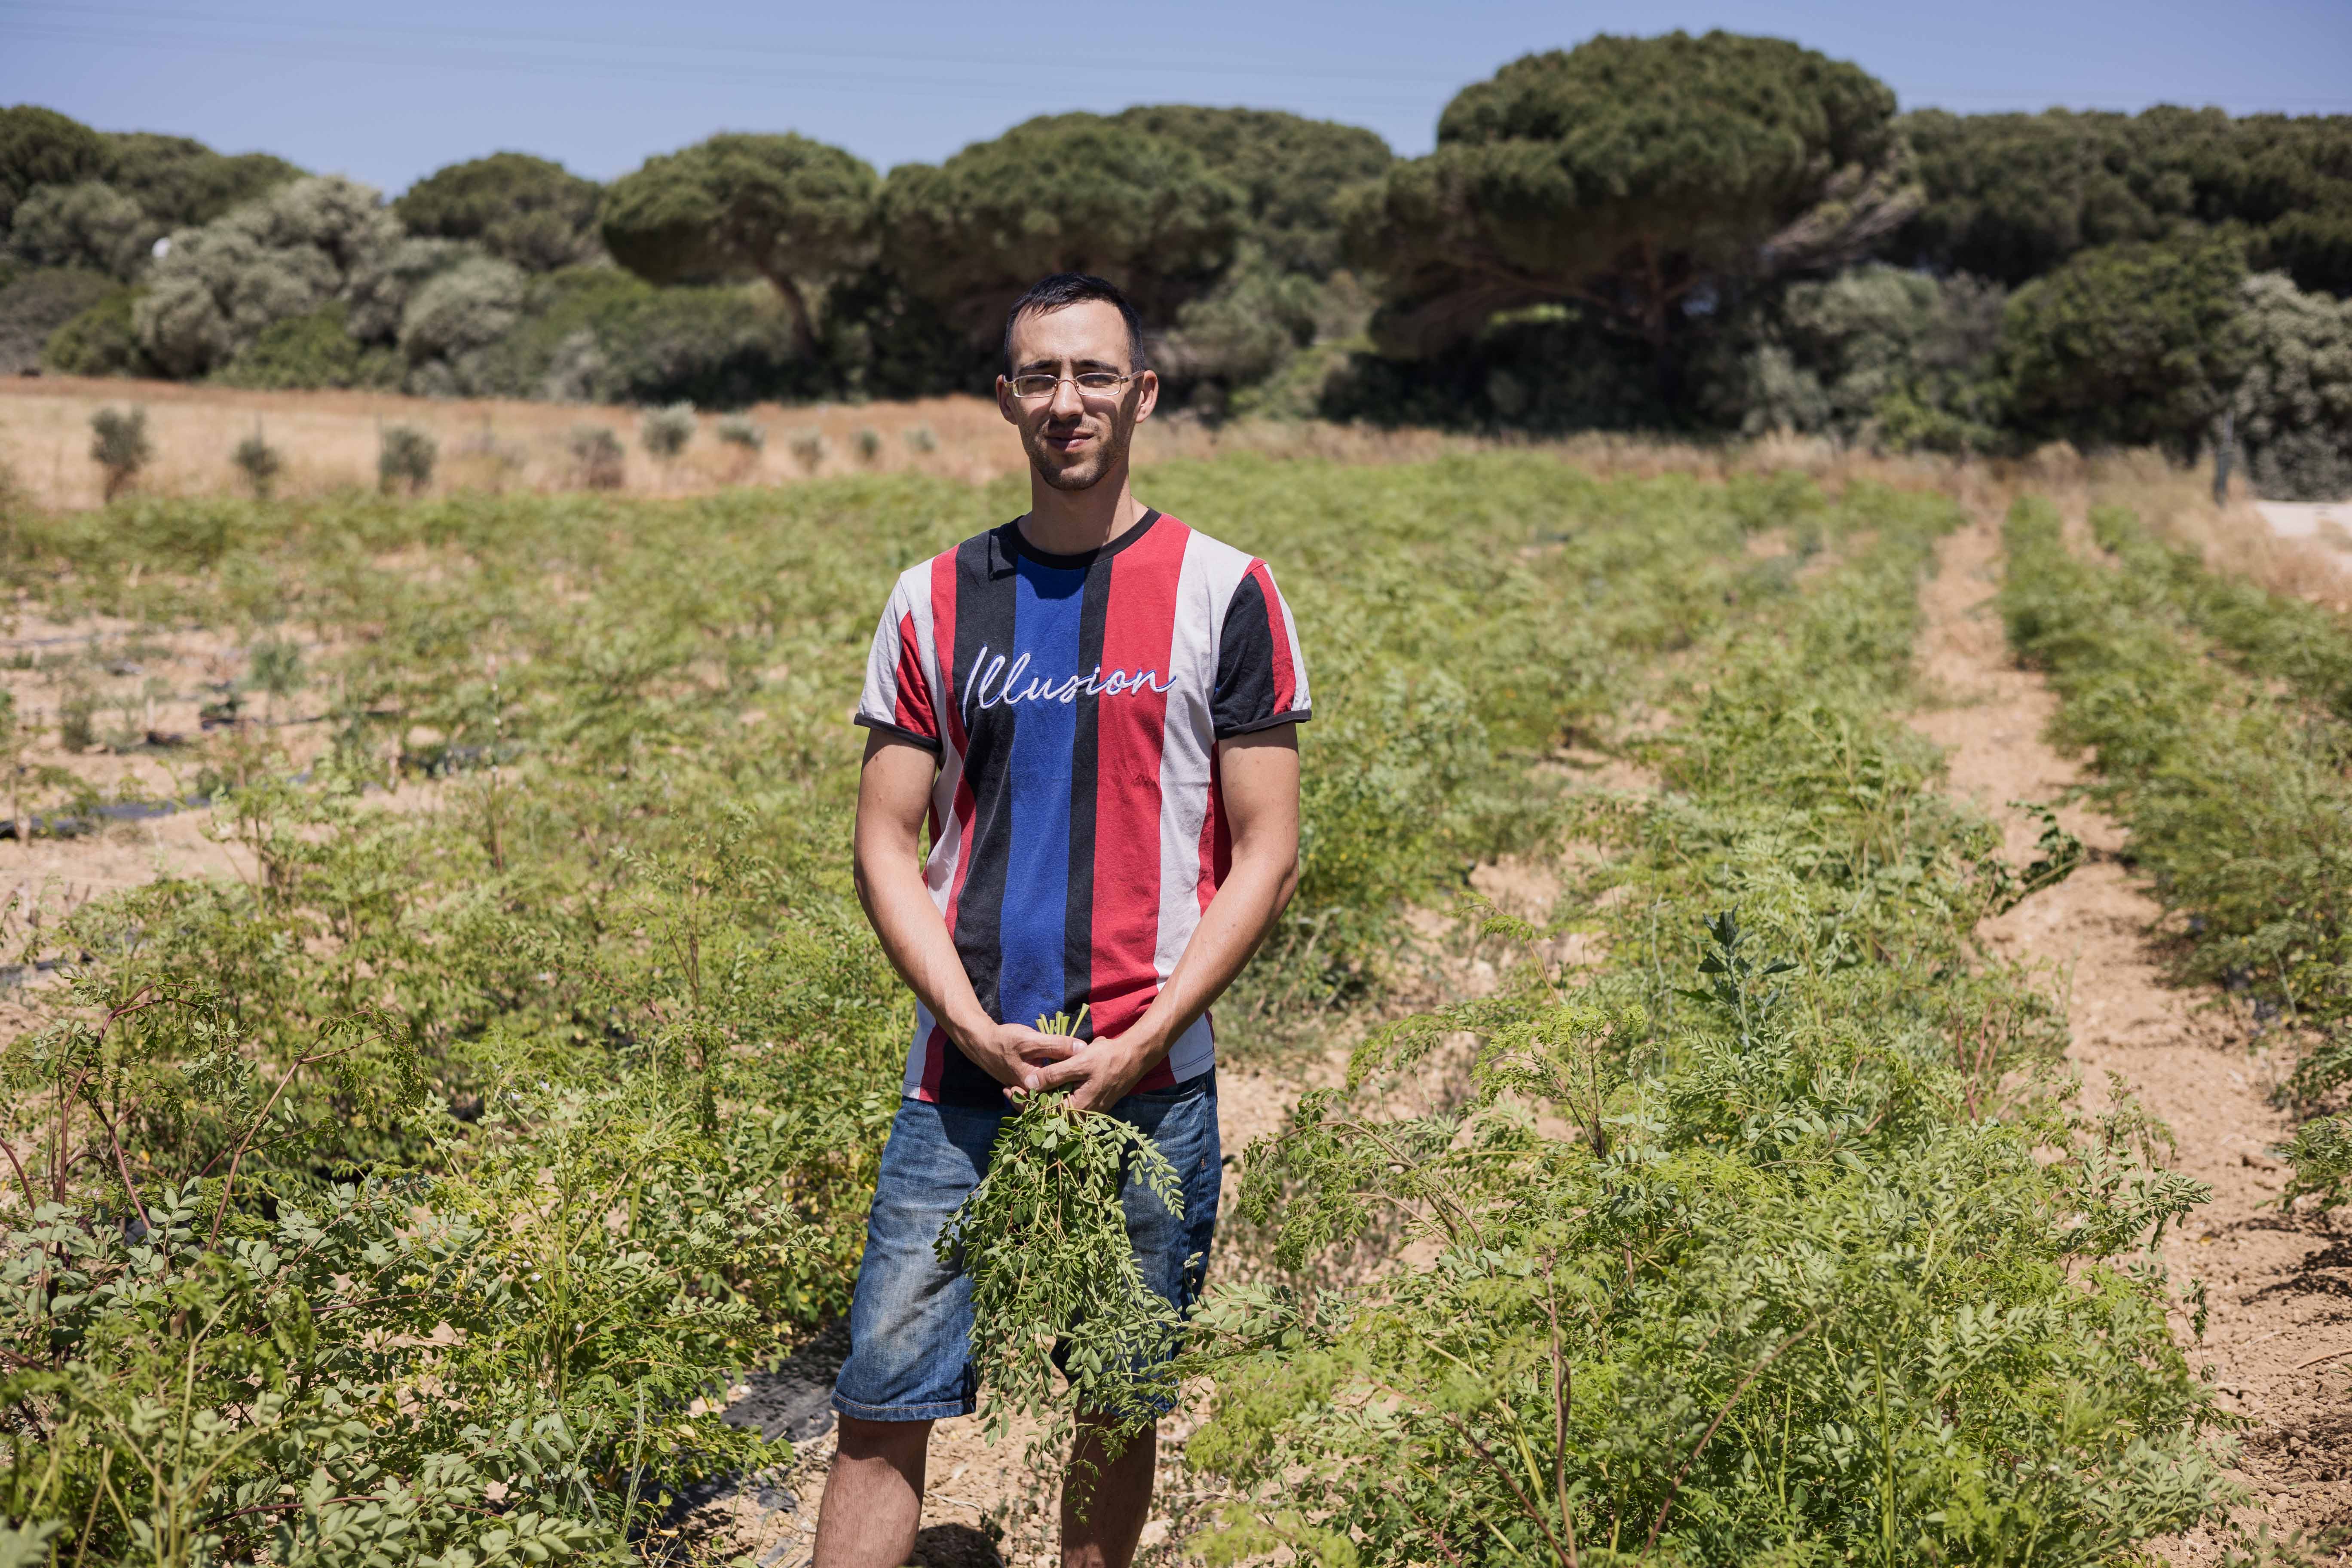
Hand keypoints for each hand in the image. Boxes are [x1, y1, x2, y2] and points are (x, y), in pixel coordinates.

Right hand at [954, 1019, 1077, 1095]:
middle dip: (1074, 1087)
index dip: (1080, 1084)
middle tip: (1088, 1076)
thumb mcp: (1032, 1040)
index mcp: (1034, 1088)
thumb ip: (1057, 1045)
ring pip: (1053, 1093)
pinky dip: (1057, 1082)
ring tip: (1080, 1074)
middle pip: (1059, 1096)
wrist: (983, 1043)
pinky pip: (1046, 1090)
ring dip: (1066, 1084)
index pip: (1063, 1093)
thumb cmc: (1005, 1041)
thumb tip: (1083, 1048)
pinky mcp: (1029, 1087)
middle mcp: (1031, 1096)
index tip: (1091, 1072)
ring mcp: (1029, 1093)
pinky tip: (1066, 1071)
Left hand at [1019, 1032, 1161, 1112]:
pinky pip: (1064, 1103)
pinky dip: (1050, 1095)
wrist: (1134, 1056)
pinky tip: (1039, 1085)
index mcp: (1078, 1110)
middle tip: (1007, 1089)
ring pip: (1055, 1109)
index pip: (1044, 1114)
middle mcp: (1081, 1116)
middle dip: (1027, 1102)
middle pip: (1047, 1114)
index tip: (1009, 1090)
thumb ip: (1053, 1075)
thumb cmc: (1108, 1058)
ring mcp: (1086, 1111)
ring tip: (1018, 1088)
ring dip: (1037, 1099)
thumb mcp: (1078, 1063)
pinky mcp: (1088, 1103)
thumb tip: (1027, 1084)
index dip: (1024, 1103)